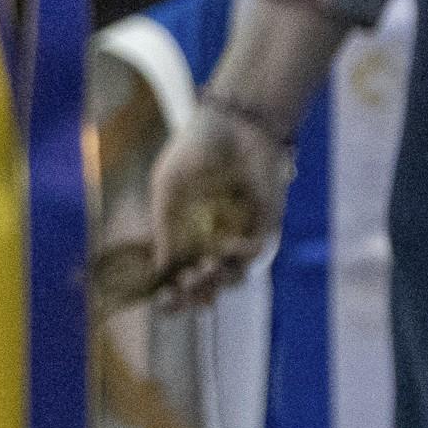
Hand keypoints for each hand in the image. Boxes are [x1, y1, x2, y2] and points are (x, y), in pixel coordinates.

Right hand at [141, 99, 286, 308]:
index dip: (170, 293)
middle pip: (205, 285)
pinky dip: (241, 257)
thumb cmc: (194, 150)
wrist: (232, 124)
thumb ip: (164, 228)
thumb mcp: (167, 189)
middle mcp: (213, 239)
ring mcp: (240, 234)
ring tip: (203, 270)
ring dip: (217, 283)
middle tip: (181, 292)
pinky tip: (225, 248)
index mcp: (185, 233)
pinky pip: (256, 254)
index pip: (177, 274)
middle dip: (192, 296)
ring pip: (232, 277)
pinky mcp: (266, 225)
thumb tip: (160, 268)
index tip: (161, 303)